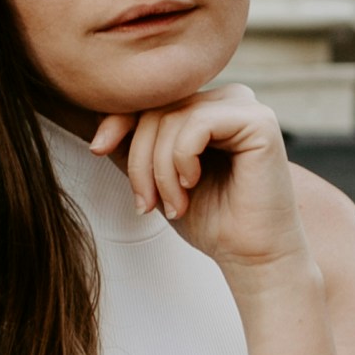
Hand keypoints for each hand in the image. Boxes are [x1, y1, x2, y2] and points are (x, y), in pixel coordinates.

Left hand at [91, 86, 312, 286]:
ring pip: (173, 117)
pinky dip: (182, 160)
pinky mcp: (259, 121)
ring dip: (160, 169)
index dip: (118, 121)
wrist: (250, 256)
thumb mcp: (157, 176)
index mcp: (207, 106)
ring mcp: (246, 106)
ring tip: (173, 205)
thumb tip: (95, 121)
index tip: (98, 150)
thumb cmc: (209, 219)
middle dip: (140, 159)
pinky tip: (193, 184)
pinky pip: (196, 124)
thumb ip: (133, 145)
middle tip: (145, 204)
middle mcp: (228, 98)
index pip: (151, 98)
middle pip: (158, 108)